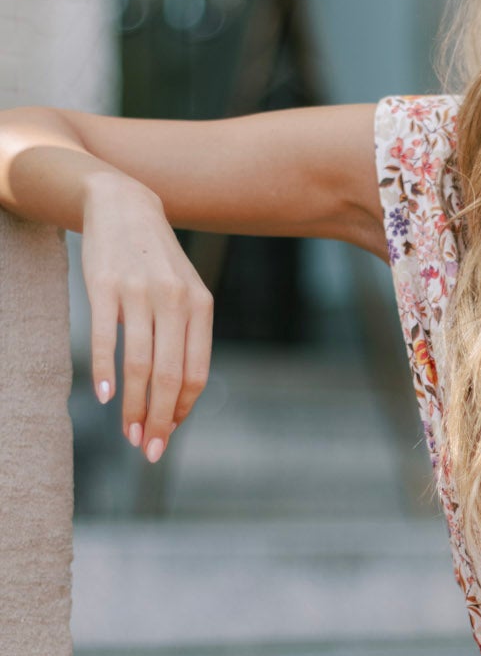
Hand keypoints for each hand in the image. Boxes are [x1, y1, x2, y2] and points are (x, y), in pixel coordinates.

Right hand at [81, 170, 213, 460]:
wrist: (124, 205)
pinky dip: (104, 371)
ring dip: (134, 407)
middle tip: (149, 450)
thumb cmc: (156, 262)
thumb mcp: (184, 293)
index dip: (183, 411)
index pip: (196, 374)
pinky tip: (104, 397)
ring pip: (141, 365)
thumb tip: (178, 399)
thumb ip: (186, 338)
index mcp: (201, 307)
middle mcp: (175, 301)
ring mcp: (140, 293)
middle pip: (170, 377)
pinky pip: (106, 339)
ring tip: (128, 433)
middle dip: (161, 420)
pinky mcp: (106, 285)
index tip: (168, 435)